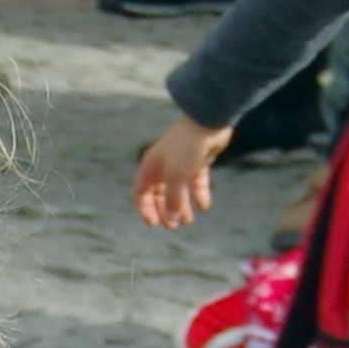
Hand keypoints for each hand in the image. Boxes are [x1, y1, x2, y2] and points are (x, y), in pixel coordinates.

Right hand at [134, 112, 223, 226]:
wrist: (207, 120)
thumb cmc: (186, 147)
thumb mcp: (176, 176)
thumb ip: (173, 199)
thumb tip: (173, 219)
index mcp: (151, 166)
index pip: (141, 191)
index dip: (145, 209)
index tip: (153, 224)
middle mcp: (163, 165)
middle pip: (159, 193)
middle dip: (165, 211)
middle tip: (173, 226)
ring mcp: (182, 162)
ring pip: (179, 190)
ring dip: (182, 206)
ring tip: (189, 221)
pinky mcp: (199, 160)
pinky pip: (196, 182)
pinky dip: (199, 194)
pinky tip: (204, 206)